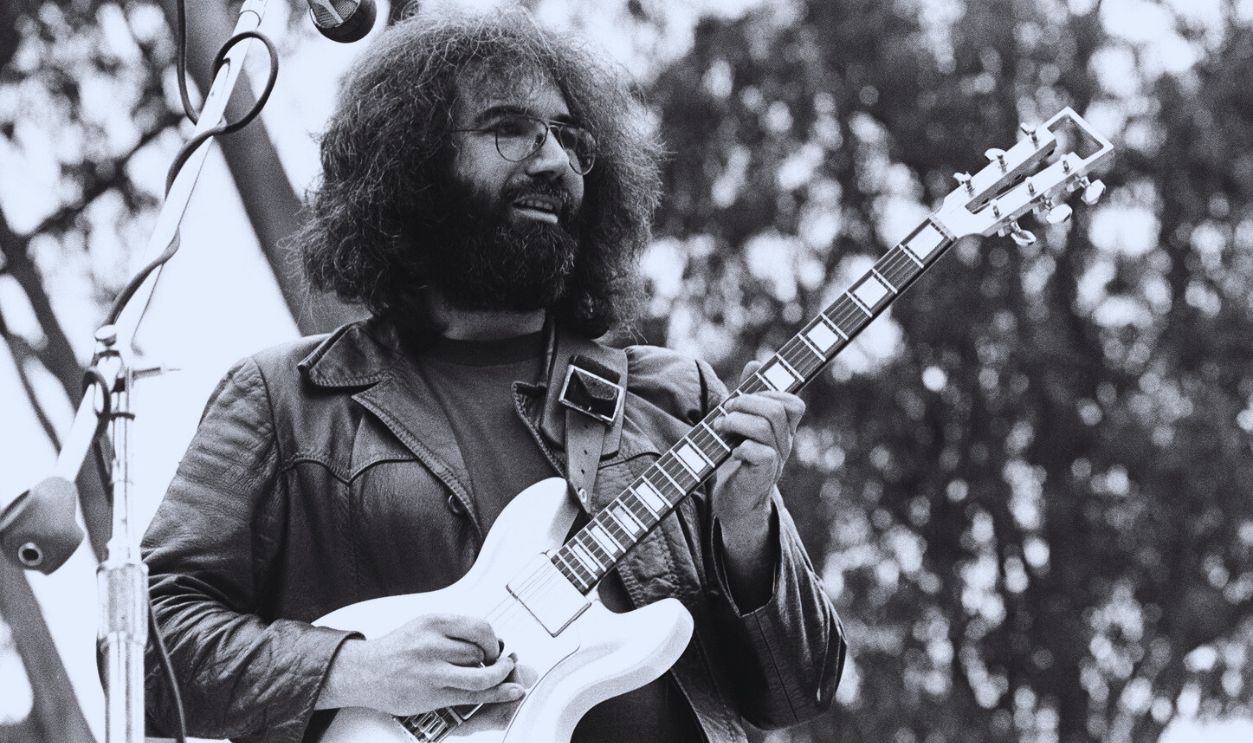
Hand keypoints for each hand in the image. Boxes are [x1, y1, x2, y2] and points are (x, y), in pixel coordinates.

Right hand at [318, 613, 524, 714]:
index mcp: (433, 622)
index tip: (494, 646)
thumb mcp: (424, 627)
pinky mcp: (432, 695)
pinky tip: (509, 691)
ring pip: (481, 674)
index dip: (493, 639)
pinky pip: (473, 695)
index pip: (480, 627)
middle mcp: (432, 644)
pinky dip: (496, 694)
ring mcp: (432, 671)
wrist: (363, 672)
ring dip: (495, 676)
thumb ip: (454, 631)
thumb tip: (492, 639)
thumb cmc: (396, 651)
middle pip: (481, 650)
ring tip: (496, 675)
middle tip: (493, 663)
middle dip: (492, 658)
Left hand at [712, 360, 804, 552]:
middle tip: (726, 410)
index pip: (794, 403)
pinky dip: (740, 447)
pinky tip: (731, 452)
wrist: (735, 504)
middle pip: (777, 409)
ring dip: (736, 422)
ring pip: (765, 426)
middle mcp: (785, 443)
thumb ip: (749, 396)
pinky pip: (760, 452)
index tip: (744, 395)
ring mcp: (777, 460)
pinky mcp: (764, 475)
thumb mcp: (741, 424)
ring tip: (720, 428)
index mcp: (782, 429)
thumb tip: (756, 363)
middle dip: (746, 402)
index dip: (771, 392)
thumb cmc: (737, 462)